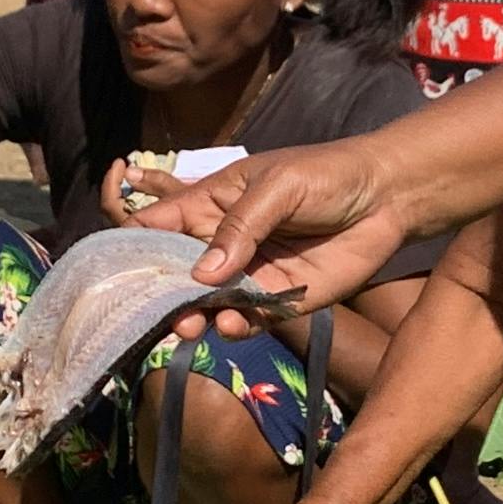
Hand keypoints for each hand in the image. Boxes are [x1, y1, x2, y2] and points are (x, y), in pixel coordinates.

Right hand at [134, 140, 405, 331]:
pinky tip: (234, 326)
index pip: (156, 227)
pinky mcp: (278, 301)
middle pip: (175, 274)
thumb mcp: (278, 186)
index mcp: (209, 205)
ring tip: (194, 325)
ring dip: (195, 316)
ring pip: (207, 304)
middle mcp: (221, 244)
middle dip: (163, 295)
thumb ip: (240, 226)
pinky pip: (247, 321)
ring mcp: (248, 275)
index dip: (132, 247)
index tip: (116, 274)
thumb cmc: (326, 175)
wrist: (387, 197)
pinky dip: (236, 328)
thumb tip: (203, 273)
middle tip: (164, 313)